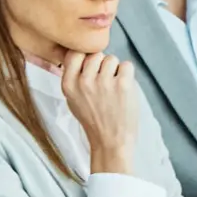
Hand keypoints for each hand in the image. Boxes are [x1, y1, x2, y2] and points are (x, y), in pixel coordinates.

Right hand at [60, 51, 138, 174]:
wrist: (111, 143)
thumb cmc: (94, 122)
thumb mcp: (73, 100)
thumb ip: (74, 77)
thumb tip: (82, 54)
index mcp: (68, 84)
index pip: (75, 53)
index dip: (86, 59)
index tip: (92, 70)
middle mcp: (84, 81)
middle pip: (96, 55)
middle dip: (102, 66)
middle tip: (105, 85)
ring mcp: (103, 82)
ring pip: (112, 59)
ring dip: (116, 71)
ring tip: (114, 90)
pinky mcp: (122, 85)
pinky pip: (127, 65)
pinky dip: (128, 75)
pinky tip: (124, 90)